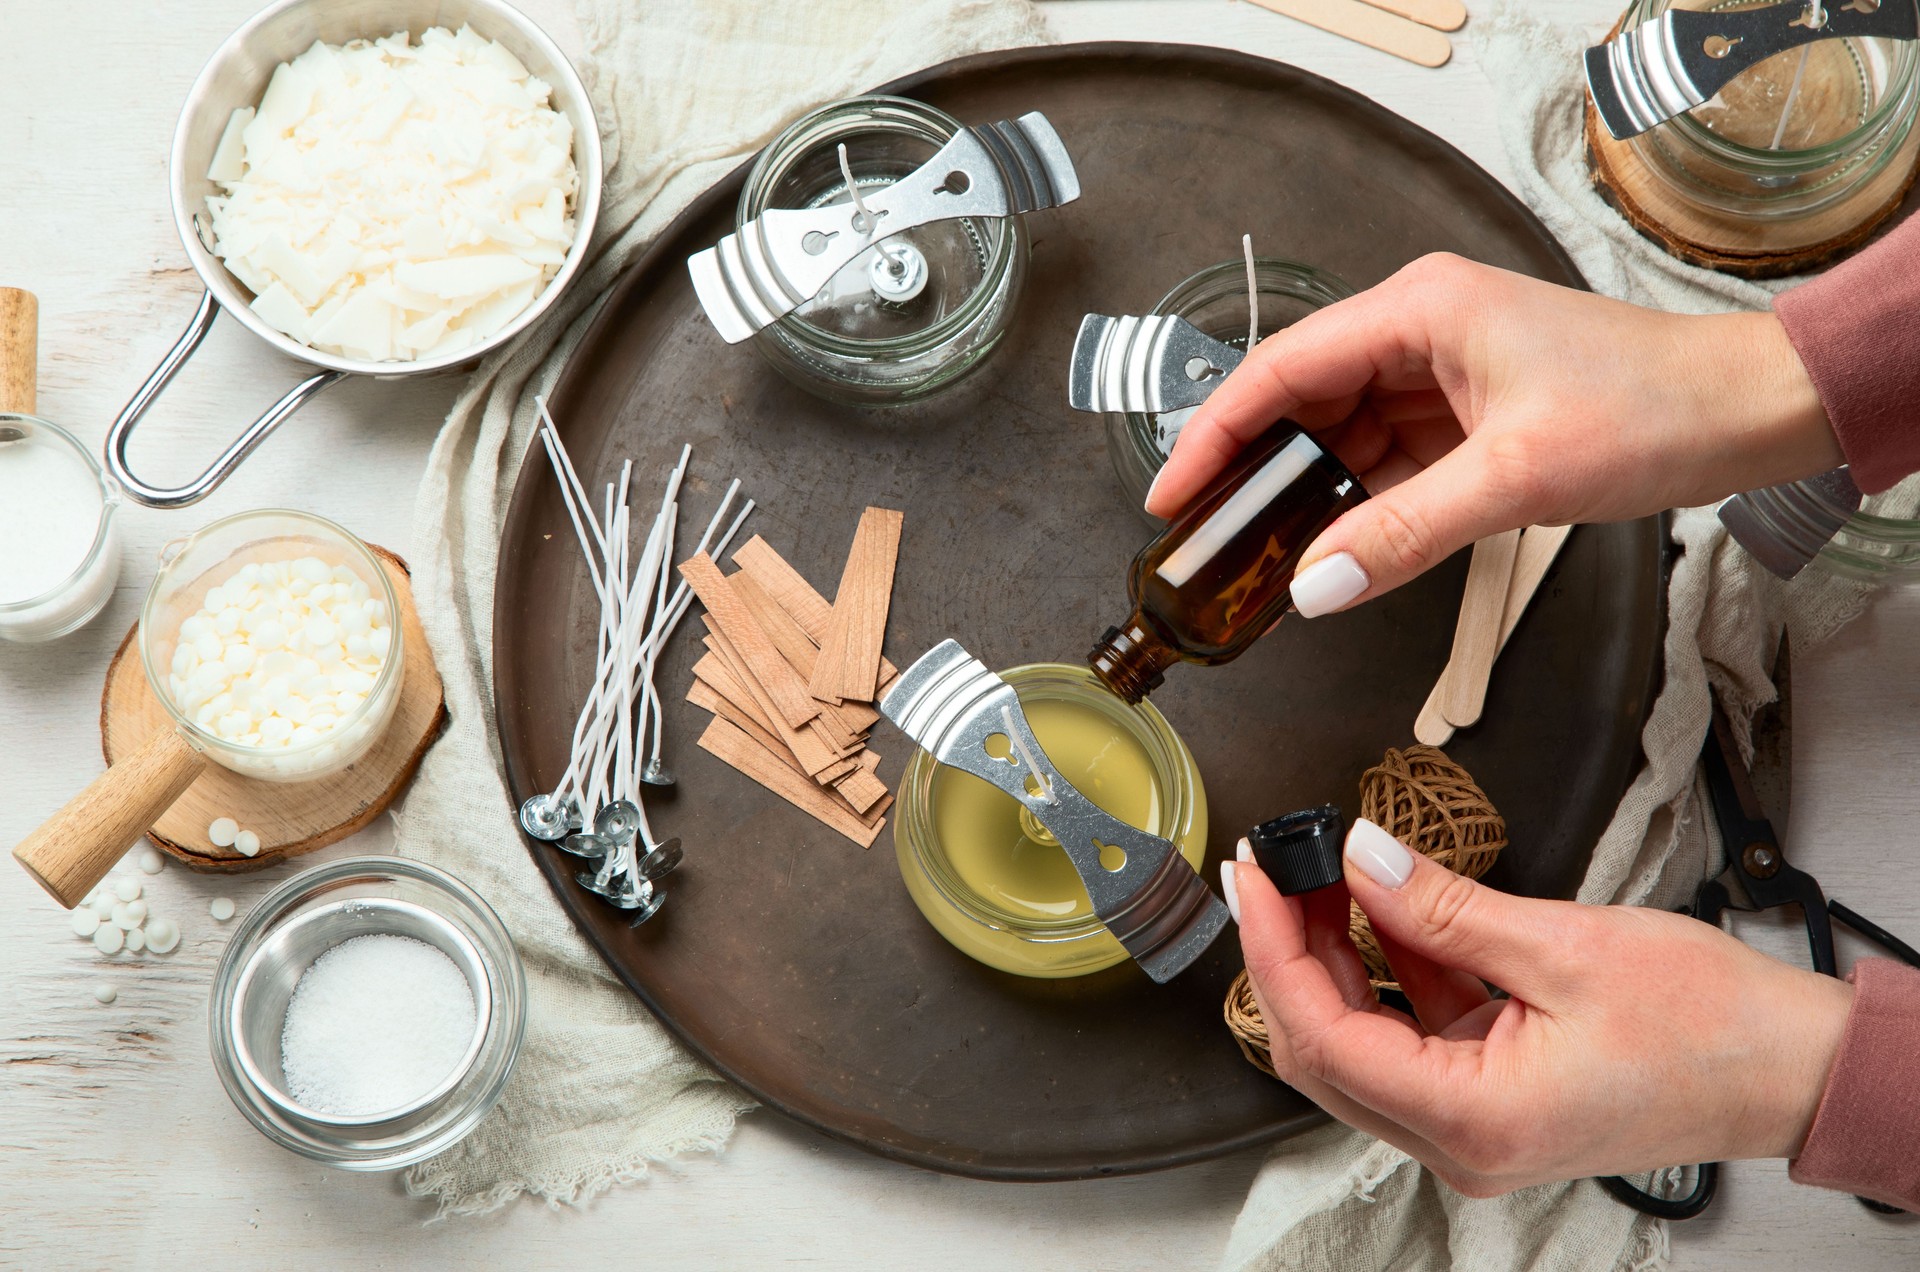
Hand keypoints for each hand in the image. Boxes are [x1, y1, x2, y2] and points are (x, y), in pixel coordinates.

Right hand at [1147, 254, 1841, 615]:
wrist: (1747, 412)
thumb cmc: (1653, 409)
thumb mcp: (1516, 479)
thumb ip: (1404, 532)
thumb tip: (1313, 586)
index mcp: (1420, 309)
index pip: (1281, 369)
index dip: (1214, 433)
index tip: (1170, 495)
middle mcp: (1420, 329)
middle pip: (1299, 400)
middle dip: (1249, 470)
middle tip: (1202, 540)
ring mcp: (1441, 371)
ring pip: (1339, 434)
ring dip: (1301, 492)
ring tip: (1251, 554)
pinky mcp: (1465, 413)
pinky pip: (1384, 458)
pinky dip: (1355, 502)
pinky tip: (1328, 545)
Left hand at [1225, 819, 1853, 1194]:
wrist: (1791, 1069)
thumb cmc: (1709, 1026)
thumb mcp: (1563, 945)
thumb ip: (1444, 907)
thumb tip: (1361, 858)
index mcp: (1472, 1119)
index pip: (1322, 1036)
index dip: (1272, 950)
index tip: (1253, 877)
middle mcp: (1460, 1142)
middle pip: (1325, 1049)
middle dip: (1290, 952)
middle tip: (1276, 868)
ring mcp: (1473, 1127)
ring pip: (1360, 1043)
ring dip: (1335, 959)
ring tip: (1322, 876)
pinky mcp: (1490, 1099)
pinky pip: (1410, 1037)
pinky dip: (1389, 971)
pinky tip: (1382, 907)